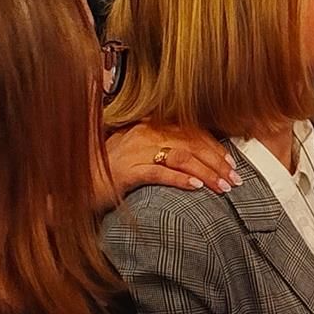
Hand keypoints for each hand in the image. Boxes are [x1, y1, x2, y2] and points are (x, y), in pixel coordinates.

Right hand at [96, 122, 240, 208]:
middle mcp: (144, 133)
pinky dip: (179, 179)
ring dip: (206, 172)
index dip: (214, 147)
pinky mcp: (126, 171)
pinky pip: (158, 172)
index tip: (230, 163)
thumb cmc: (111, 170)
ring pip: (180, 157)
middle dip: (217, 162)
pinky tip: (196, 188)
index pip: (191, 132)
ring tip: (223, 187)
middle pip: (191, 144)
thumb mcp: (139, 153)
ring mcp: (135, 151)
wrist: (79, 183)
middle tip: (234, 179)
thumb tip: (197, 160)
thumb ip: (163, 150)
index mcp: (150, 125)